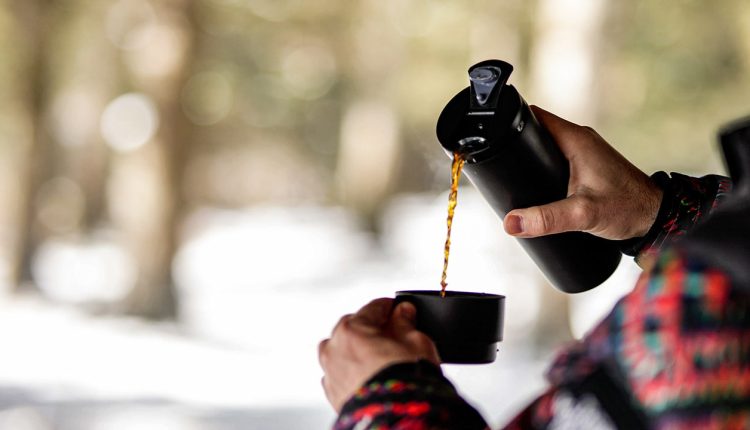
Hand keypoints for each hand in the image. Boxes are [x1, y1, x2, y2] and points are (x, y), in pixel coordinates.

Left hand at [318, 298, 439, 411]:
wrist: (396, 417)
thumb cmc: (405, 379)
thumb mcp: (415, 341)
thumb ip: (406, 322)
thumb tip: (404, 311)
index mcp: (352, 328)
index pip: (373, 308)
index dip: (390, 307)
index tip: (400, 309)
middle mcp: (334, 347)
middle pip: (353, 327)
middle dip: (372, 328)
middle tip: (394, 334)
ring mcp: (330, 371)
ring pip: (341, 350)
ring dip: (357, 348)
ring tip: (379, 356)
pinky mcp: (333, 394)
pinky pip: (340, 374)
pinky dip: (352, 370)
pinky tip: (369, 375)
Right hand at [503, 106, 662, 239]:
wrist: (656, 218)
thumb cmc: (627, 209)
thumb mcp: (582, 215)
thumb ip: (546, 219)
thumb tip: (510, 223)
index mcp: (576, 139)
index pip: (534, 117)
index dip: (510, 123)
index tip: (491, 137)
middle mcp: (579, 140)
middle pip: (536, 132)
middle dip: (515, 146)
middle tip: (496, 164)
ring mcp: (584, 153)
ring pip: (546, 148)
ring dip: (529, 159)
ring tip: (508, 177)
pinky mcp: (587, 167)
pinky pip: (556, 160)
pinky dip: (542, 169)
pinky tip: (533, 187)